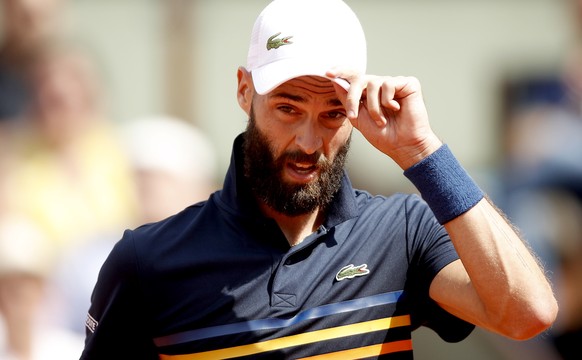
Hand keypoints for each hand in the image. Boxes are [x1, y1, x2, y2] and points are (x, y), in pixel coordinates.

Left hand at [327, 69, 441, 169]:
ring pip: (373, 83)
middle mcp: (381, 86)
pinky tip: (396, 109)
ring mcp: (395, 84)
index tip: (329, 73)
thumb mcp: (358, 118)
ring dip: (373, 106)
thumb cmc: (383, 135)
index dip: (342, 71)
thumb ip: (347, 100)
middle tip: (353, 115)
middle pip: (360, 79)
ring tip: (381, 120)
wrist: (402, 146)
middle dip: (353, 97)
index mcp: (369, 93)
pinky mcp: (408, 84)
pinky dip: (388, 100)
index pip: (355, 76)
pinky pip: (389, 84)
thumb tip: (336, 82)